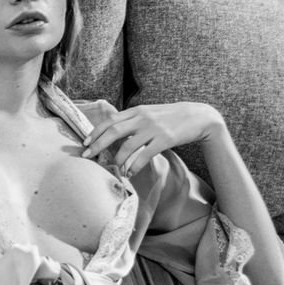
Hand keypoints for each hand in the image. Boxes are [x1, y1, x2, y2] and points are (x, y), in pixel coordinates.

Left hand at [81, 102, 224, 176]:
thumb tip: (113, 131)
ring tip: (114, 168)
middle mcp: (142, 118)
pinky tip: (130, 173)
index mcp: (137, 110)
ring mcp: (153, 129)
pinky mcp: (164, 140)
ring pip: (128, 145)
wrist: (199, 116)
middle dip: (98, 144)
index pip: (110, 120)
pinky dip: (134, 166)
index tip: (84, 142)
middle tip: (87, 155)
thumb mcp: (149, 113)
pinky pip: (144, 155)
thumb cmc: (171, 117)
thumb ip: (133, 120)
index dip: (96, 131)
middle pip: (114, 131)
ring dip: (118, 159)